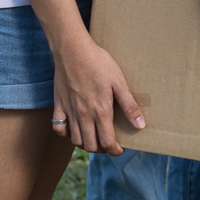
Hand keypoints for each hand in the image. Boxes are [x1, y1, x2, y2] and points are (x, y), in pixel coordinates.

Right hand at [52, 31, 144, 155]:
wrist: (73, 50)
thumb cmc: (98, 63)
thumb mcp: (119, 82)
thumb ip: (129, 105)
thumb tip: (140, 125)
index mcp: (101, 111)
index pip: (107, 142)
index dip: (115, 150)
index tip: (120, 148)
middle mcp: (84, 116)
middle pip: (91, 146)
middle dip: (102, 149)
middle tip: (109, 142)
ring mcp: (70, 111)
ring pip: (76, 140)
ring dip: (86, 144)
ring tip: (94, 137)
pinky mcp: (58, 105)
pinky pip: (58, 128)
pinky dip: (66, 134)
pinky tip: (73, 129)